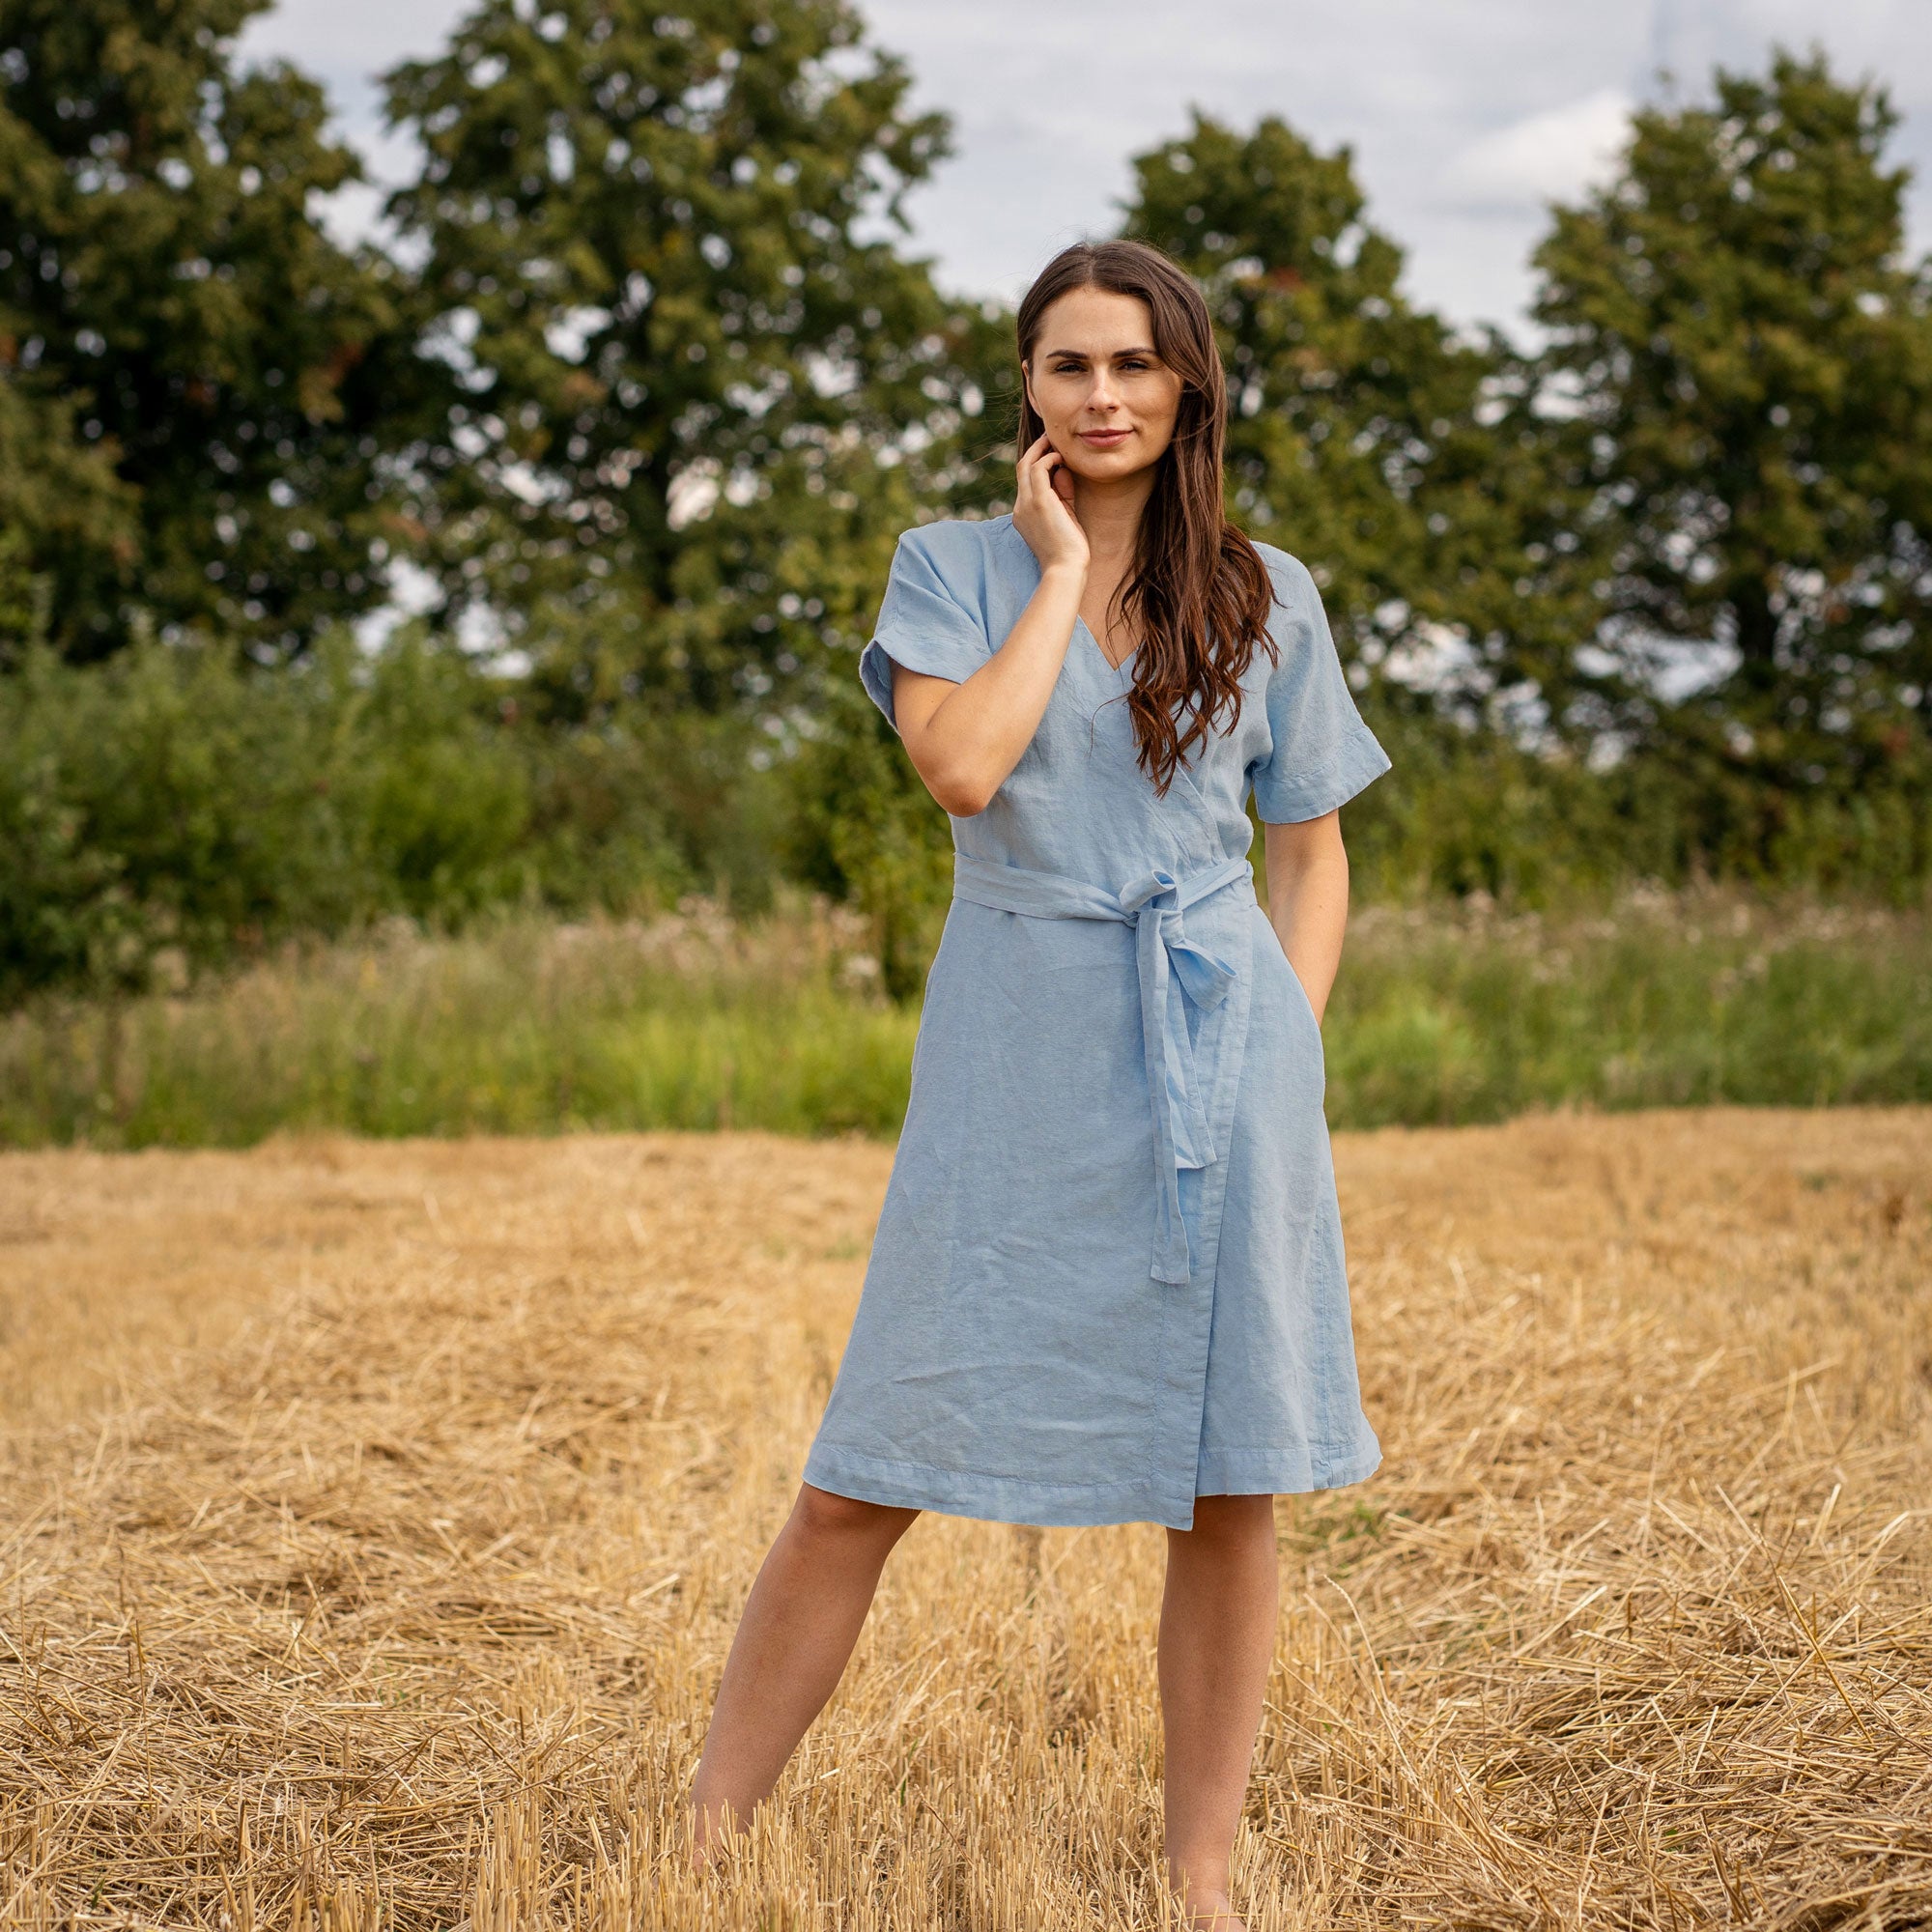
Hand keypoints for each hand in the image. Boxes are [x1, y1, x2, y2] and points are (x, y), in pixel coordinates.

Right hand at [1012, 433, 1088, 579]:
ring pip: (1026, 465)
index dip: (1039, 464)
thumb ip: (1063, 493)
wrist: (1065, 569)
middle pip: (1022, 468)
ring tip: (1057, 442)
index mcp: (1023, 514)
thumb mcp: (1065, 516)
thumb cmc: (1069, 549)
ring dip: (1042, 450)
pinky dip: (1049, 459)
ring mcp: (1026, 504)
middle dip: (1036, 450)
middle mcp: (1020, 507)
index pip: (1026, 482)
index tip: (1053, 454)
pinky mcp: (1039, 502)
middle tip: (1051, 438)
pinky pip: (1039, 469)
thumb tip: (1064, 470)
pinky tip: (1062, 458)